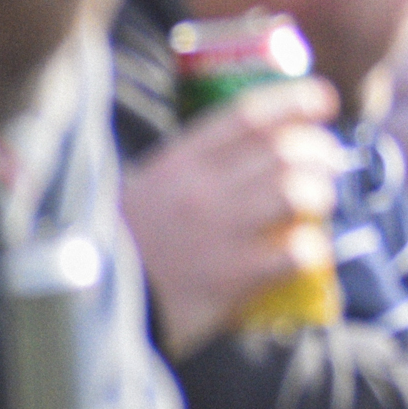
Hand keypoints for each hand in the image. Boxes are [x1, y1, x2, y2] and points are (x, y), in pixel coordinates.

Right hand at [120, 78, 347, 360]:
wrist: (80, 308)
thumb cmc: (111, 248)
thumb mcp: (137, 189)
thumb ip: (184, 168)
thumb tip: (237, 152)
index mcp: (176, 162)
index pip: (248, 115)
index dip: (295, 101)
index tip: (323, 99)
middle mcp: (201, 189)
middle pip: (285, 151)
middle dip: (321, 152)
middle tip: (328, 165)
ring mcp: (218, 232)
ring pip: (298, 193)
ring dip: (321, 196)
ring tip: (320, 205)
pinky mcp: (230, 278)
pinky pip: (296, 253)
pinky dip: (313, 250)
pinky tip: (308, 254)